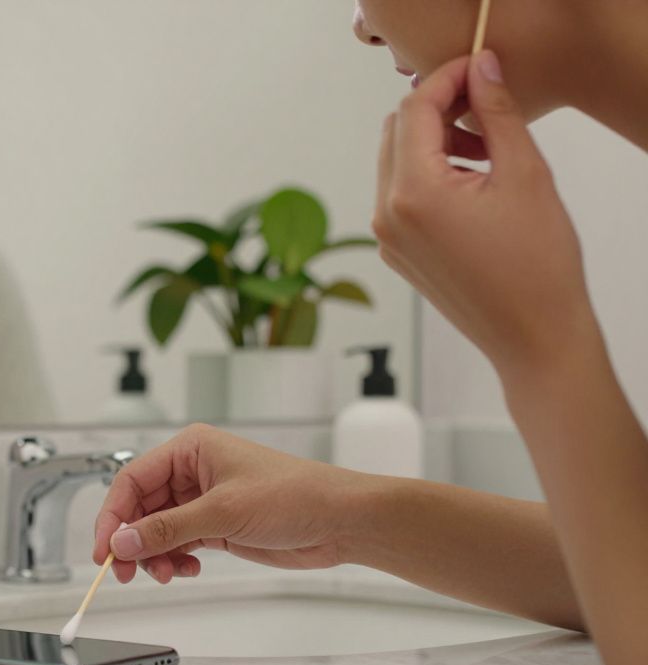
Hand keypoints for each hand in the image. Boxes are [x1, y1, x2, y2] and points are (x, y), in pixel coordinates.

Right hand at [92, 424, 369, 583]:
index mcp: (190, 449)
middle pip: (140, 507)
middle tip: (126, 572)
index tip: (104, 549)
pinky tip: (187, 569)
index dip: (113, 516)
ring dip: (155, 554)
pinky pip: (178, 542)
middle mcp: (192, 471)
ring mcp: (203, 499)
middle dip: (132, 540)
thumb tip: (122, 541)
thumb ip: (168, 528)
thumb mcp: (223, 512)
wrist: (340, 521)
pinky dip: (175, 559)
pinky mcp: (216, 524)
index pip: (132, 480)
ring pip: (157, 529)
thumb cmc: (294, 495)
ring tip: (166, 573)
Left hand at [374, 50, 597, 378]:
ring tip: (487, 152)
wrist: (533, 337)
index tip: (479, 68)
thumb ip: (496, 113)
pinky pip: (399, 195)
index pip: (413, 109)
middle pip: (396, 131)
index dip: (446, 79)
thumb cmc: (538, 264)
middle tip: (486, 110)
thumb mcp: (524, 174)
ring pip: (395, 162)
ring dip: (434, 143)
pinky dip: (428, 175)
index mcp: (412, 193)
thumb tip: (481, 69)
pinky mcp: (396, 252)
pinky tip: (473, 185)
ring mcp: (386, 238)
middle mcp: (386, 215)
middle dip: (437, 110)